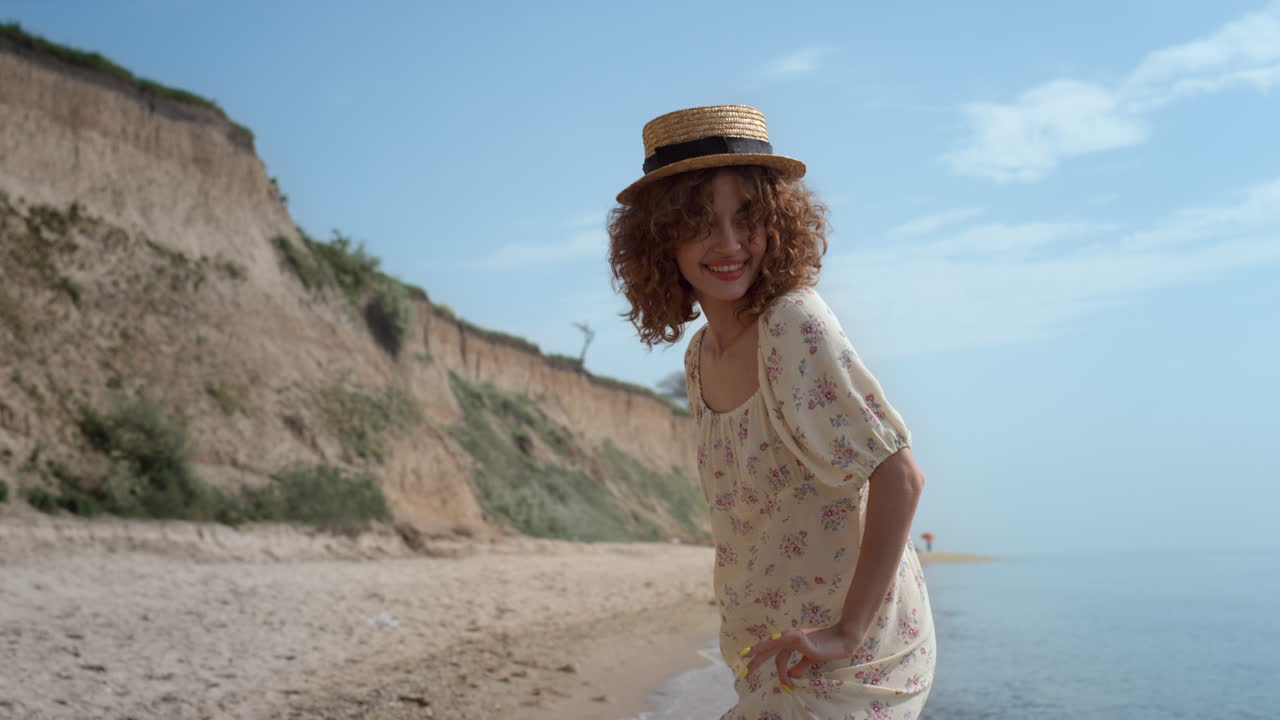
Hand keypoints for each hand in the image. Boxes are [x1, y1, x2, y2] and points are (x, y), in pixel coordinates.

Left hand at [741, 625, 862, 689]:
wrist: (845, 639)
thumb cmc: (828, 647)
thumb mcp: (811, 659)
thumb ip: (800, 666)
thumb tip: (791, 676)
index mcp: (791, 643)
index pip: (775, 655)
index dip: (768, 666)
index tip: (764, 678)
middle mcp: (791, 638)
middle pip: (769, 648)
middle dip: (756, 658)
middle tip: (744, 671)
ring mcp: (797, 637)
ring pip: (775, 642)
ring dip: (762, 648)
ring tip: (750, 654)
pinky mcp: (804, 639)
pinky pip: (790, 641)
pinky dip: (782, 644)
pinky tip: (778, 651)